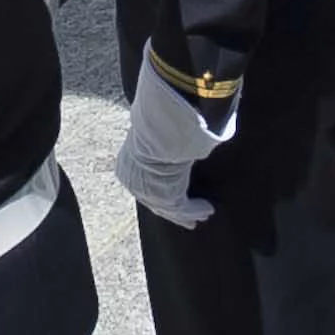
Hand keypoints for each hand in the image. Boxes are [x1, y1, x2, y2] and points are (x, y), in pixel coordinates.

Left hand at [118, 72, 225, 227]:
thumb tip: (163, 119)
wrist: (156, 135)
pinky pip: (183, 209)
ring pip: (170, 208)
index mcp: (126, 167)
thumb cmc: (153, 124)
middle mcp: (135, 185)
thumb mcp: (150, 129)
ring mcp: (150, 195)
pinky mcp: (167, 200)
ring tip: (203, 215)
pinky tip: (208, 210)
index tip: (170, 191)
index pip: (142, 182)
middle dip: (172, 208)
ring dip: (187, 213)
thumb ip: (157, 133)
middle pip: (155, 200)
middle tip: (186, 215)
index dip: (157, 188)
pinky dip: (196, 210)